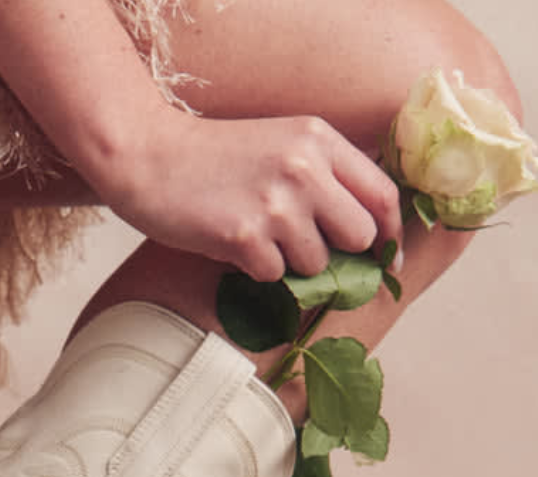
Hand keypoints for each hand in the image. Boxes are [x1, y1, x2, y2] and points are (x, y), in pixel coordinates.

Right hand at [92, 110, 401, 282]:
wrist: (146, 154)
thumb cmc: (216, 156)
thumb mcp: (281, 142)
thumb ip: (326, 173)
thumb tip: (372, 229)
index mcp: (318, 139)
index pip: (383, 194)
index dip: (391, 233)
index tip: (385, 258)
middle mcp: (304, 167)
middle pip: (360, 236)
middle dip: (338, 251)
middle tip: (303, 245)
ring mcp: (276, 202)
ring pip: (317, 263)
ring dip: (290, 261)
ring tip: (255, 232)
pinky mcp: (245, 235)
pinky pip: (275, 276)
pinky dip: (255, 268)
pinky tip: (231, 240)